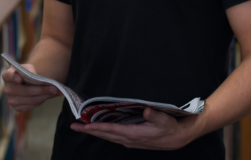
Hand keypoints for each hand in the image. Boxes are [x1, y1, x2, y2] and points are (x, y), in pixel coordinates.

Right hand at [2, 64, 58, 111]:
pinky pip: (33, 105)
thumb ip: (31, 70)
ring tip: (57, 92)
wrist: (26, 82)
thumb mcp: (28, 67)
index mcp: (7, 76)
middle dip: (42, 89)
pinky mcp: (18, 108)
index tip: (20, 79)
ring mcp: (11, 100)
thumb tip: (37, 78)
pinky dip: (43, 100)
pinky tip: (51, 95)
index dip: (14, 78)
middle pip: (26, 91)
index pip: (10, 76)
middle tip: (55, 88)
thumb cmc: (26, 72)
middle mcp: (7, 89)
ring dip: (46, 96)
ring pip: (32, 99)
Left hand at [70, 107, 197, 149]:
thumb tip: (148, 110)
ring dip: (95, 133)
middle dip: (89, 131)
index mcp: (134, 134)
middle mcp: (129, 139)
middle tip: (74, 126)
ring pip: (108, 137)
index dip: (97, 128)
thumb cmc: (170, 128)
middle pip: (105, 135)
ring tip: (82, 127)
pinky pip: (113, 137)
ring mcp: (130, 141)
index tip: (84, 126)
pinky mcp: (132, 140)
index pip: (111, 130)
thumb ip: (156, 116)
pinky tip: (99, 130)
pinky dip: (104, 133)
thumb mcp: (165, 120)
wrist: (177, 138)